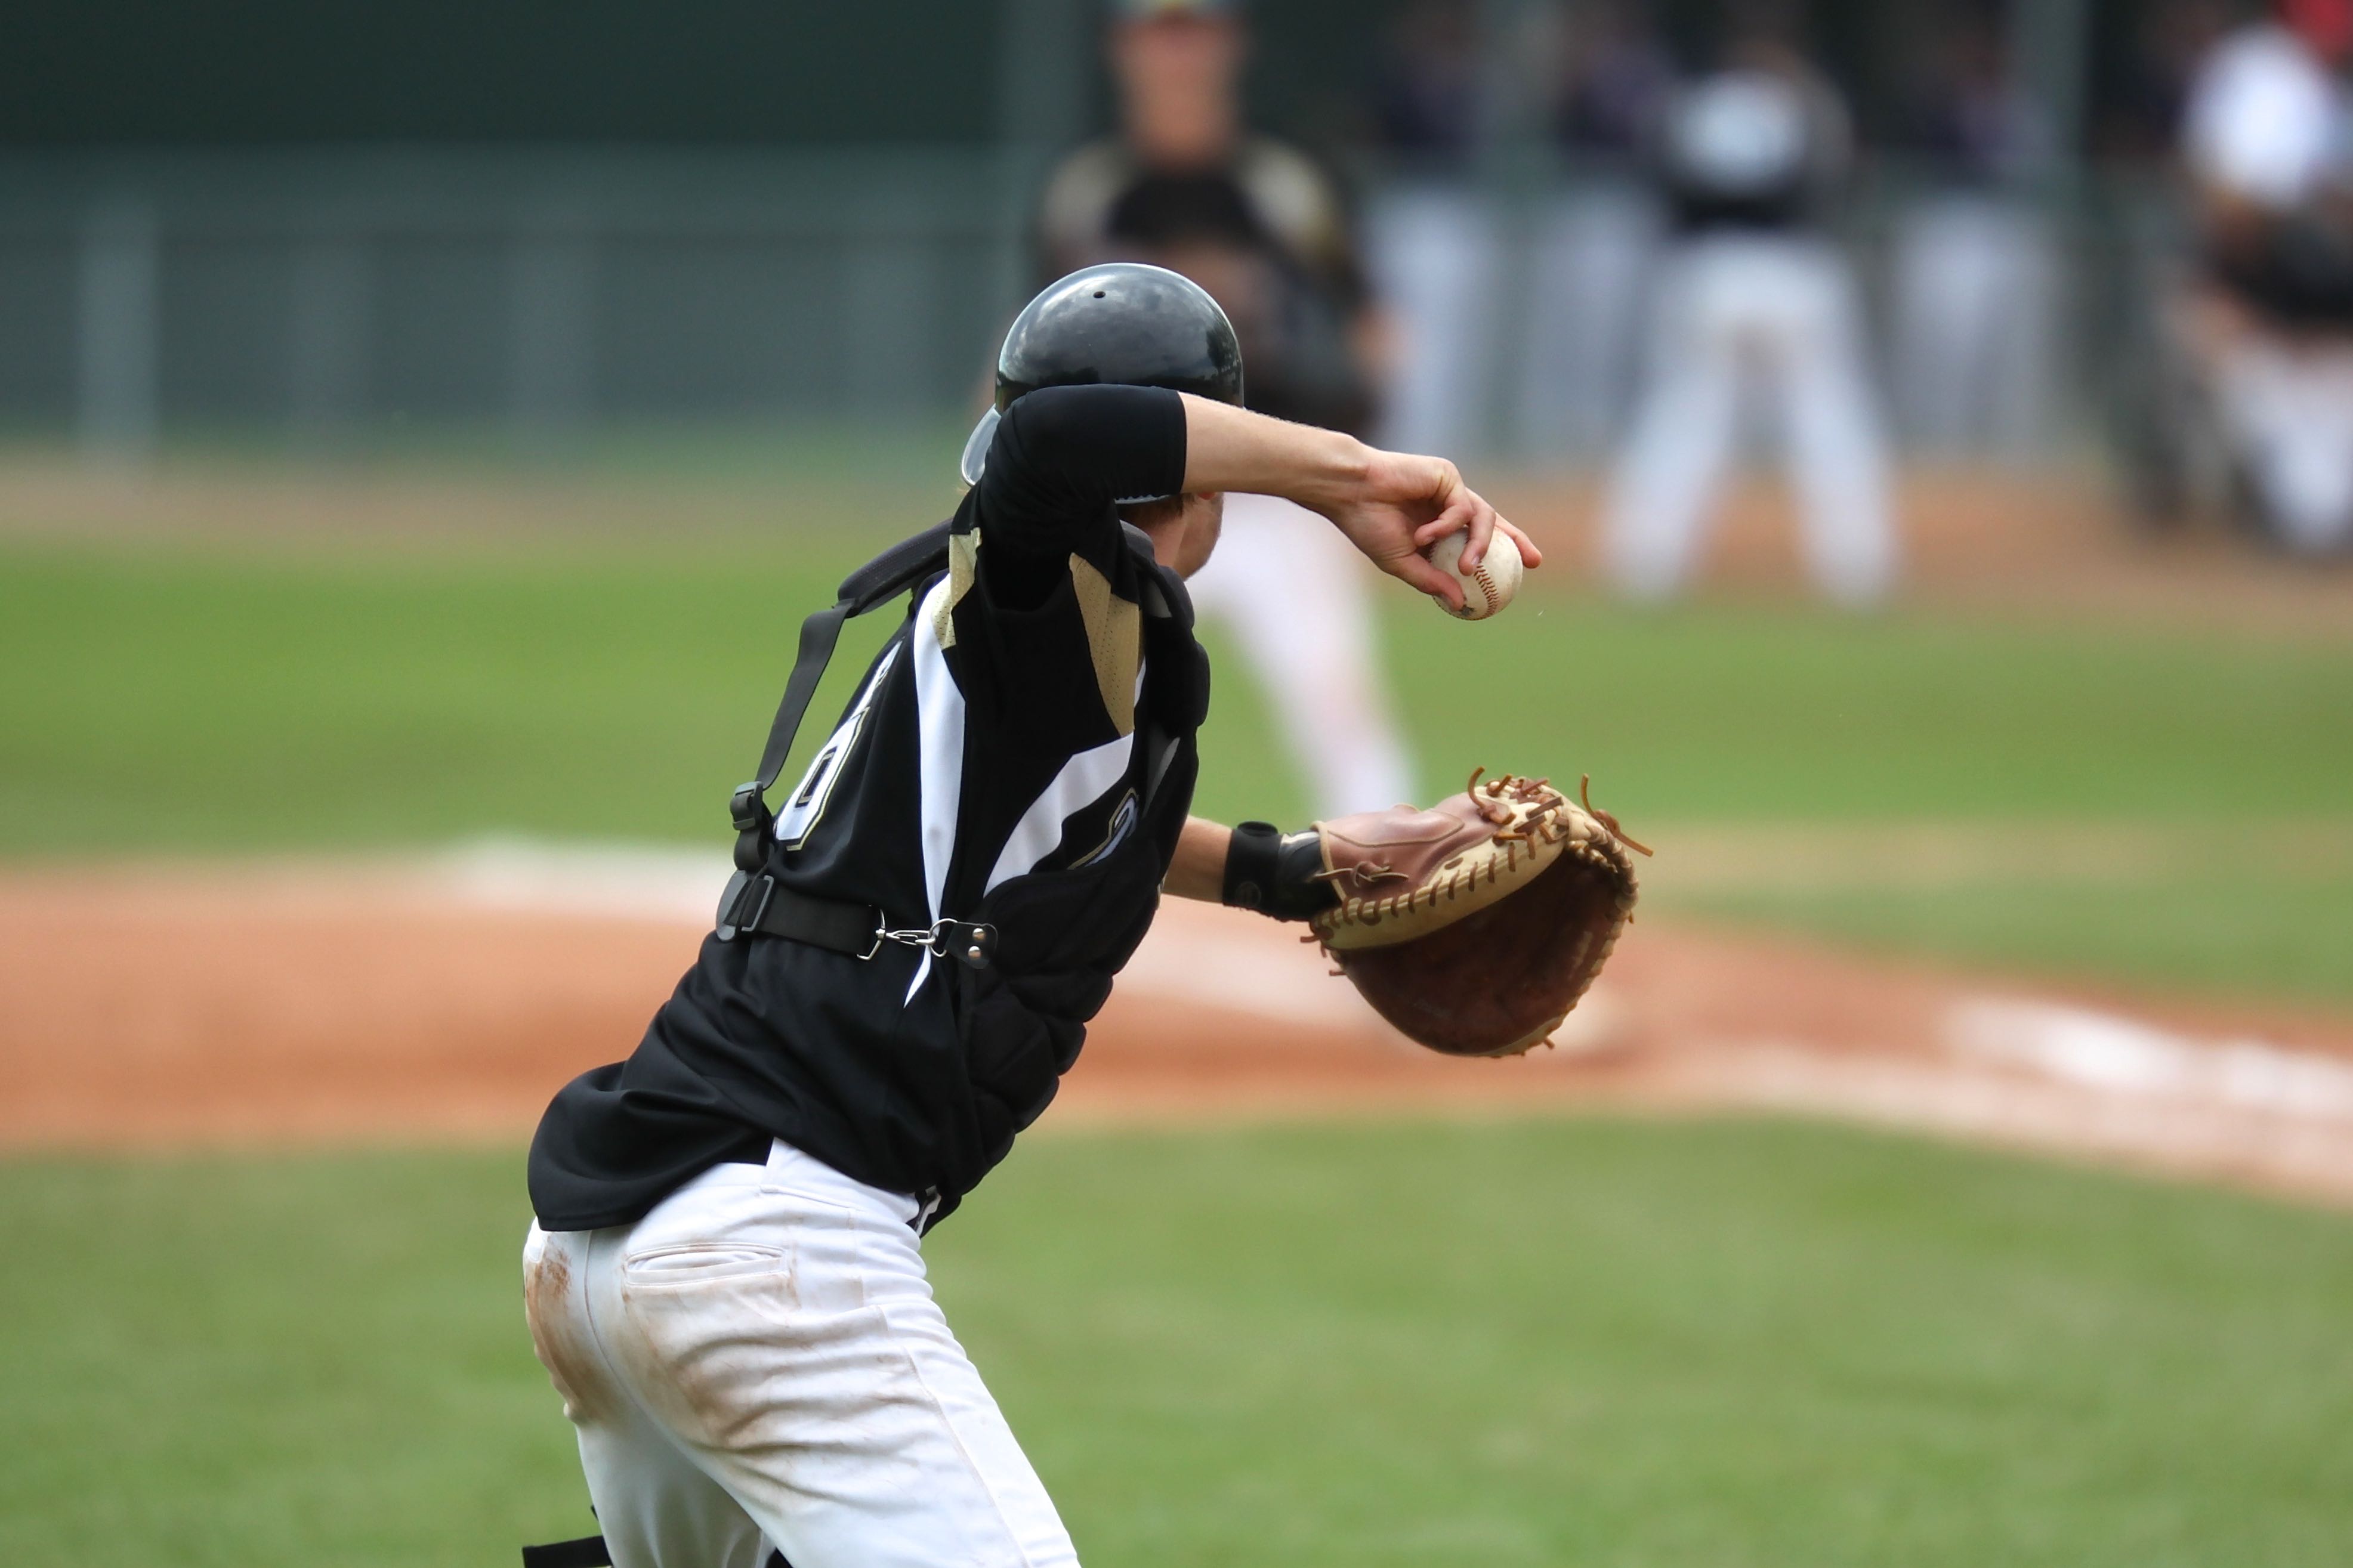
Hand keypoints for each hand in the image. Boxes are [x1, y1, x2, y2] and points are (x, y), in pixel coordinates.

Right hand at [1310, 448, 1543, 611]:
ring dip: (1479, 544)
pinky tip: (1425, 535)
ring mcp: (1450, 489)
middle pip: (1494, 522)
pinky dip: (1447, 525)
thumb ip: (1431, 580)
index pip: (1479, 539)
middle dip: (1517, 540)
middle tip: (1532, 562)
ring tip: (1467, 566)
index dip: (1503, 553)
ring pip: (1484, 516)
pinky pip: (1462, 507)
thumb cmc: (1368, 525)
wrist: (1349, 492)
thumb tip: (1460, 604)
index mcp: (1438, 526)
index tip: (1521, 574)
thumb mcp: (1401, 563)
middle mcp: (1448, 505)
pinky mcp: (1447, 475)